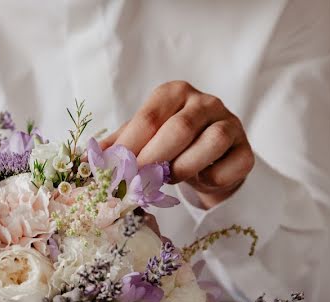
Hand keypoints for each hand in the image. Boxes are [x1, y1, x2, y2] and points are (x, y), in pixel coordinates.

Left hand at [104, 80, 254, 207]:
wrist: (210, 164)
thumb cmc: (171, 148)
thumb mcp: (142, 141)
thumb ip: (118, 146)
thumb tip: (83, 159)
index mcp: (174, 93)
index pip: (150, 117)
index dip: (130, 146)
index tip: (114, 170)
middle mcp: (205, 102)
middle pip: (180, 127)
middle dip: (155, 157)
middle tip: (137, 181)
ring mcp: (230, 124)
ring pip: (211, 142)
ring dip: (185, 167)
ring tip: (169, 179)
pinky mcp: (246, 151)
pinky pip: (229, 167)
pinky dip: (211, 180)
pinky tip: (201, 181)